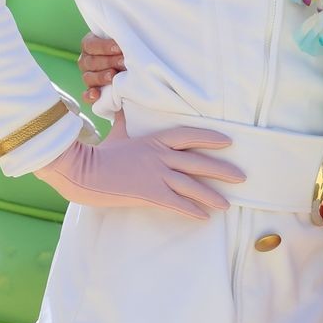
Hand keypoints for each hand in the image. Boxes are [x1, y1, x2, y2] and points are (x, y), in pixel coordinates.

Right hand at [35, 111, 243, 219]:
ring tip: (228, 204)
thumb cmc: (97, 152)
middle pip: (198, 162)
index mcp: (154, 140)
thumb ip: (124, 120)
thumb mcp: (116, 132)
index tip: (228, 142)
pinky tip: (204, 217)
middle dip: (222, 170)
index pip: (188, 135)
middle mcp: (160, 156)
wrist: (80, 169)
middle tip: (241, 176)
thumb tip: (120, 104)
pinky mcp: (149, 193)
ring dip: (212, 195)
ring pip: (192, 185)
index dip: (209, 138)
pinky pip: (177, 203)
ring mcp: (156, 175)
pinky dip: (191, 210)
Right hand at [79, 32, 125, 104]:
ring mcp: (87, 77)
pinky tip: (96, 95)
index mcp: (88, 45)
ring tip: (113, 76)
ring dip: (101, 77)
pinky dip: (90, 95)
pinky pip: (86, 95)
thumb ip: (119, 41)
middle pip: (91, 62)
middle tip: (123, 62)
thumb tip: (127, 42)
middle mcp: (85, 61)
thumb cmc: (122, 49)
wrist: (125, 65)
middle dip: (108, 62)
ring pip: (88, 78)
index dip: (104, 46)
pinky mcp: (91, 92)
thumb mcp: (118, 42)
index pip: (91, 45)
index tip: (118, 47)